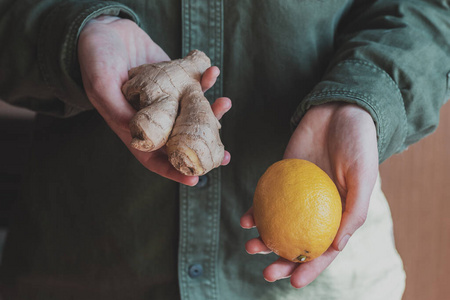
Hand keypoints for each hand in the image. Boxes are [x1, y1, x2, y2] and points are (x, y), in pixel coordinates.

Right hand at [78, 16, 230, 185]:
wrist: (102, 28)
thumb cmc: (95, 58)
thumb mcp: (102, 85)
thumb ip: (118, 110)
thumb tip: (138, 134)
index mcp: (131, 127)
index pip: (153, 157)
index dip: (173, 170)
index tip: (195, 178)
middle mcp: (151, 117)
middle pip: (179, 139)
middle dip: (202, 147)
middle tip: (225, 155)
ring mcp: (164, 98)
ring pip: (190, 112)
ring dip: (210, 111)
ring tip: (225, 103)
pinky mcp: (172, 78)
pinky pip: (191, 84)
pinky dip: (203, 80)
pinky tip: (212, 72)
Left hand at [241, 103, 377, 287]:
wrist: (339, 110)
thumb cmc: (358, 143)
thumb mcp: (363, 177)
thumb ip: (354, 211)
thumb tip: (336, 248)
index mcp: (339, 213)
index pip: (324, 249)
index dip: (310, 268)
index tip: (293, 283)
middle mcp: (316, 207)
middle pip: (297, 241)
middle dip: (282, 261)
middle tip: (266, 272)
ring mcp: (297, 193)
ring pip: (278, 223)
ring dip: (264, 239)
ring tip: (251, 246)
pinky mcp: (281, 175)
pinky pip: (266, 197)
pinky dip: (256, 210)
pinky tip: (246, 219)